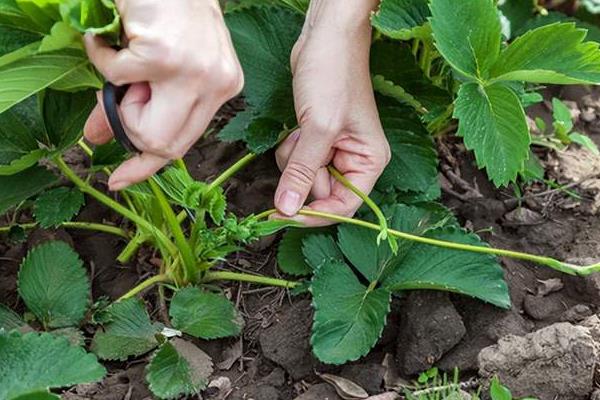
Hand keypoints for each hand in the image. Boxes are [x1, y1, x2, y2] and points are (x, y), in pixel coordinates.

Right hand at [84, 0, 242, 189]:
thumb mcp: (161, 66)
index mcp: (222, 88)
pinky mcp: (165, 57)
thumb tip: (98, 137)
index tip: (120, 180)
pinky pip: (115, 79)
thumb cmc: (166, 12)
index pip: (187, 142)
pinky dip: (101, 57)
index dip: (149, 166)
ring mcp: (194, 72)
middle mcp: (216, 84)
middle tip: (124, 94)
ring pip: (143, 127)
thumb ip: (137, 105)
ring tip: (127, 61)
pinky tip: (112, 37)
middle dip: (132, 130)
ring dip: (120, 98)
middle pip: (166, 146)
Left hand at [274, 1, 389, 225]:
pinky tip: (295, 126)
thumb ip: (302, 173)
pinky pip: (297, 160)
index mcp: (369, 162)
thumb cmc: (333, 75)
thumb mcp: (318, 129)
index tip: (283, 216)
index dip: (314, 215)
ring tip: (299, 131)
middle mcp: (354, 160)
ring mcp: (334, 150)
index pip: (343, 207)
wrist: (324, 38)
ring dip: (293, 159)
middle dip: (302, 173)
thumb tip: (286, 211)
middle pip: (320, 193)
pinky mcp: (316, 139)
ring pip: (304, 177)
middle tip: (300, 145)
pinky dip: (290, 148)